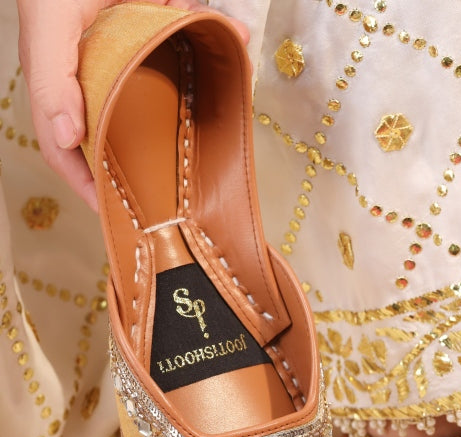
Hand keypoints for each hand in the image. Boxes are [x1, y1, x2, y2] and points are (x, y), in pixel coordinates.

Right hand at [16, 0, 248, 211]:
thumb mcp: (49, 18)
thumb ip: (49, 76)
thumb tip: (68, 137)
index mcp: (64, 76)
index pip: (70, 147)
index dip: (91, 186)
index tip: (122, 218)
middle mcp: (98, 69)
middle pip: (120, 129)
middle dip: (146, 161)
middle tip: (176, 197)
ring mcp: (133, 47)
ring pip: (162, 90)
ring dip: (193, 102)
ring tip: (215, 138)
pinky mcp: (163, 18)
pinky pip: (192, 36)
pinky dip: (218, 34)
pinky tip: (236, 38)